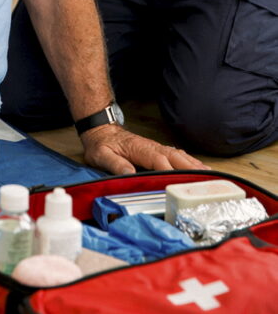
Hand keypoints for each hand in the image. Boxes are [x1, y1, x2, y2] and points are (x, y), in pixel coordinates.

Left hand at [80, 123, 206, 174]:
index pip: (159, 160)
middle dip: (191, 169)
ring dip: (194, 165)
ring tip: (211, 176)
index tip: (182, 182)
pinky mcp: (158, 151)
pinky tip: (199, 169)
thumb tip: (130, 174)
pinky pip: (178, 156)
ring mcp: (157, 148)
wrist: (101, 131)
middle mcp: (152, 147)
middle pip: (176, 158)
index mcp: (140, 149)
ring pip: (180, 156)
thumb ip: (115, 164)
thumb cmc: (101, 144)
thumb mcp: (101, 154)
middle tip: (208, 181)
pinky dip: (190, 162)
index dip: (171, 171)